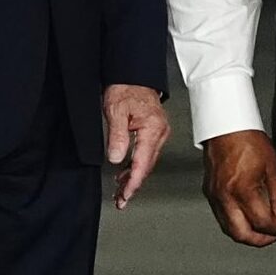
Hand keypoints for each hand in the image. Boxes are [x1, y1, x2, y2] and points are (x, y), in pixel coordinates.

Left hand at [103, 84, 170, 208]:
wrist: (133, 74)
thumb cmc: (125, 88)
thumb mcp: (115, 111)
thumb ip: (117, 136)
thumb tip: (117, 159)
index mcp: (153, 129)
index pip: (143, 163)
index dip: (134, 182)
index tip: (125, 195)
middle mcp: (159, 133)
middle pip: (147, 167)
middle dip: (133, 185)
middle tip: (121, 200)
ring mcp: (158, 133)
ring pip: (147, 163)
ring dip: (134, 178)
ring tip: (121, 192)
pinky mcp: (154, 132)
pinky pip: (146, 154)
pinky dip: (136, 167)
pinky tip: (125, 174)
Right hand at [202, 129, 275, 246]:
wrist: (225, 128)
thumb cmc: (247, 140)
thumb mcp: (274, 167)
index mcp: (242, 189)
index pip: (262, 222)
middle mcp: (225, 196)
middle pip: (241, 234)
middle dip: (259, 240)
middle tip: (272, 237)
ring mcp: (214, 196)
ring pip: (228, 229)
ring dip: (246, 234)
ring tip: (261, 230)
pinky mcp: (209, 193)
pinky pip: (221, 217)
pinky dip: (235, 223)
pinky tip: (245, 218)